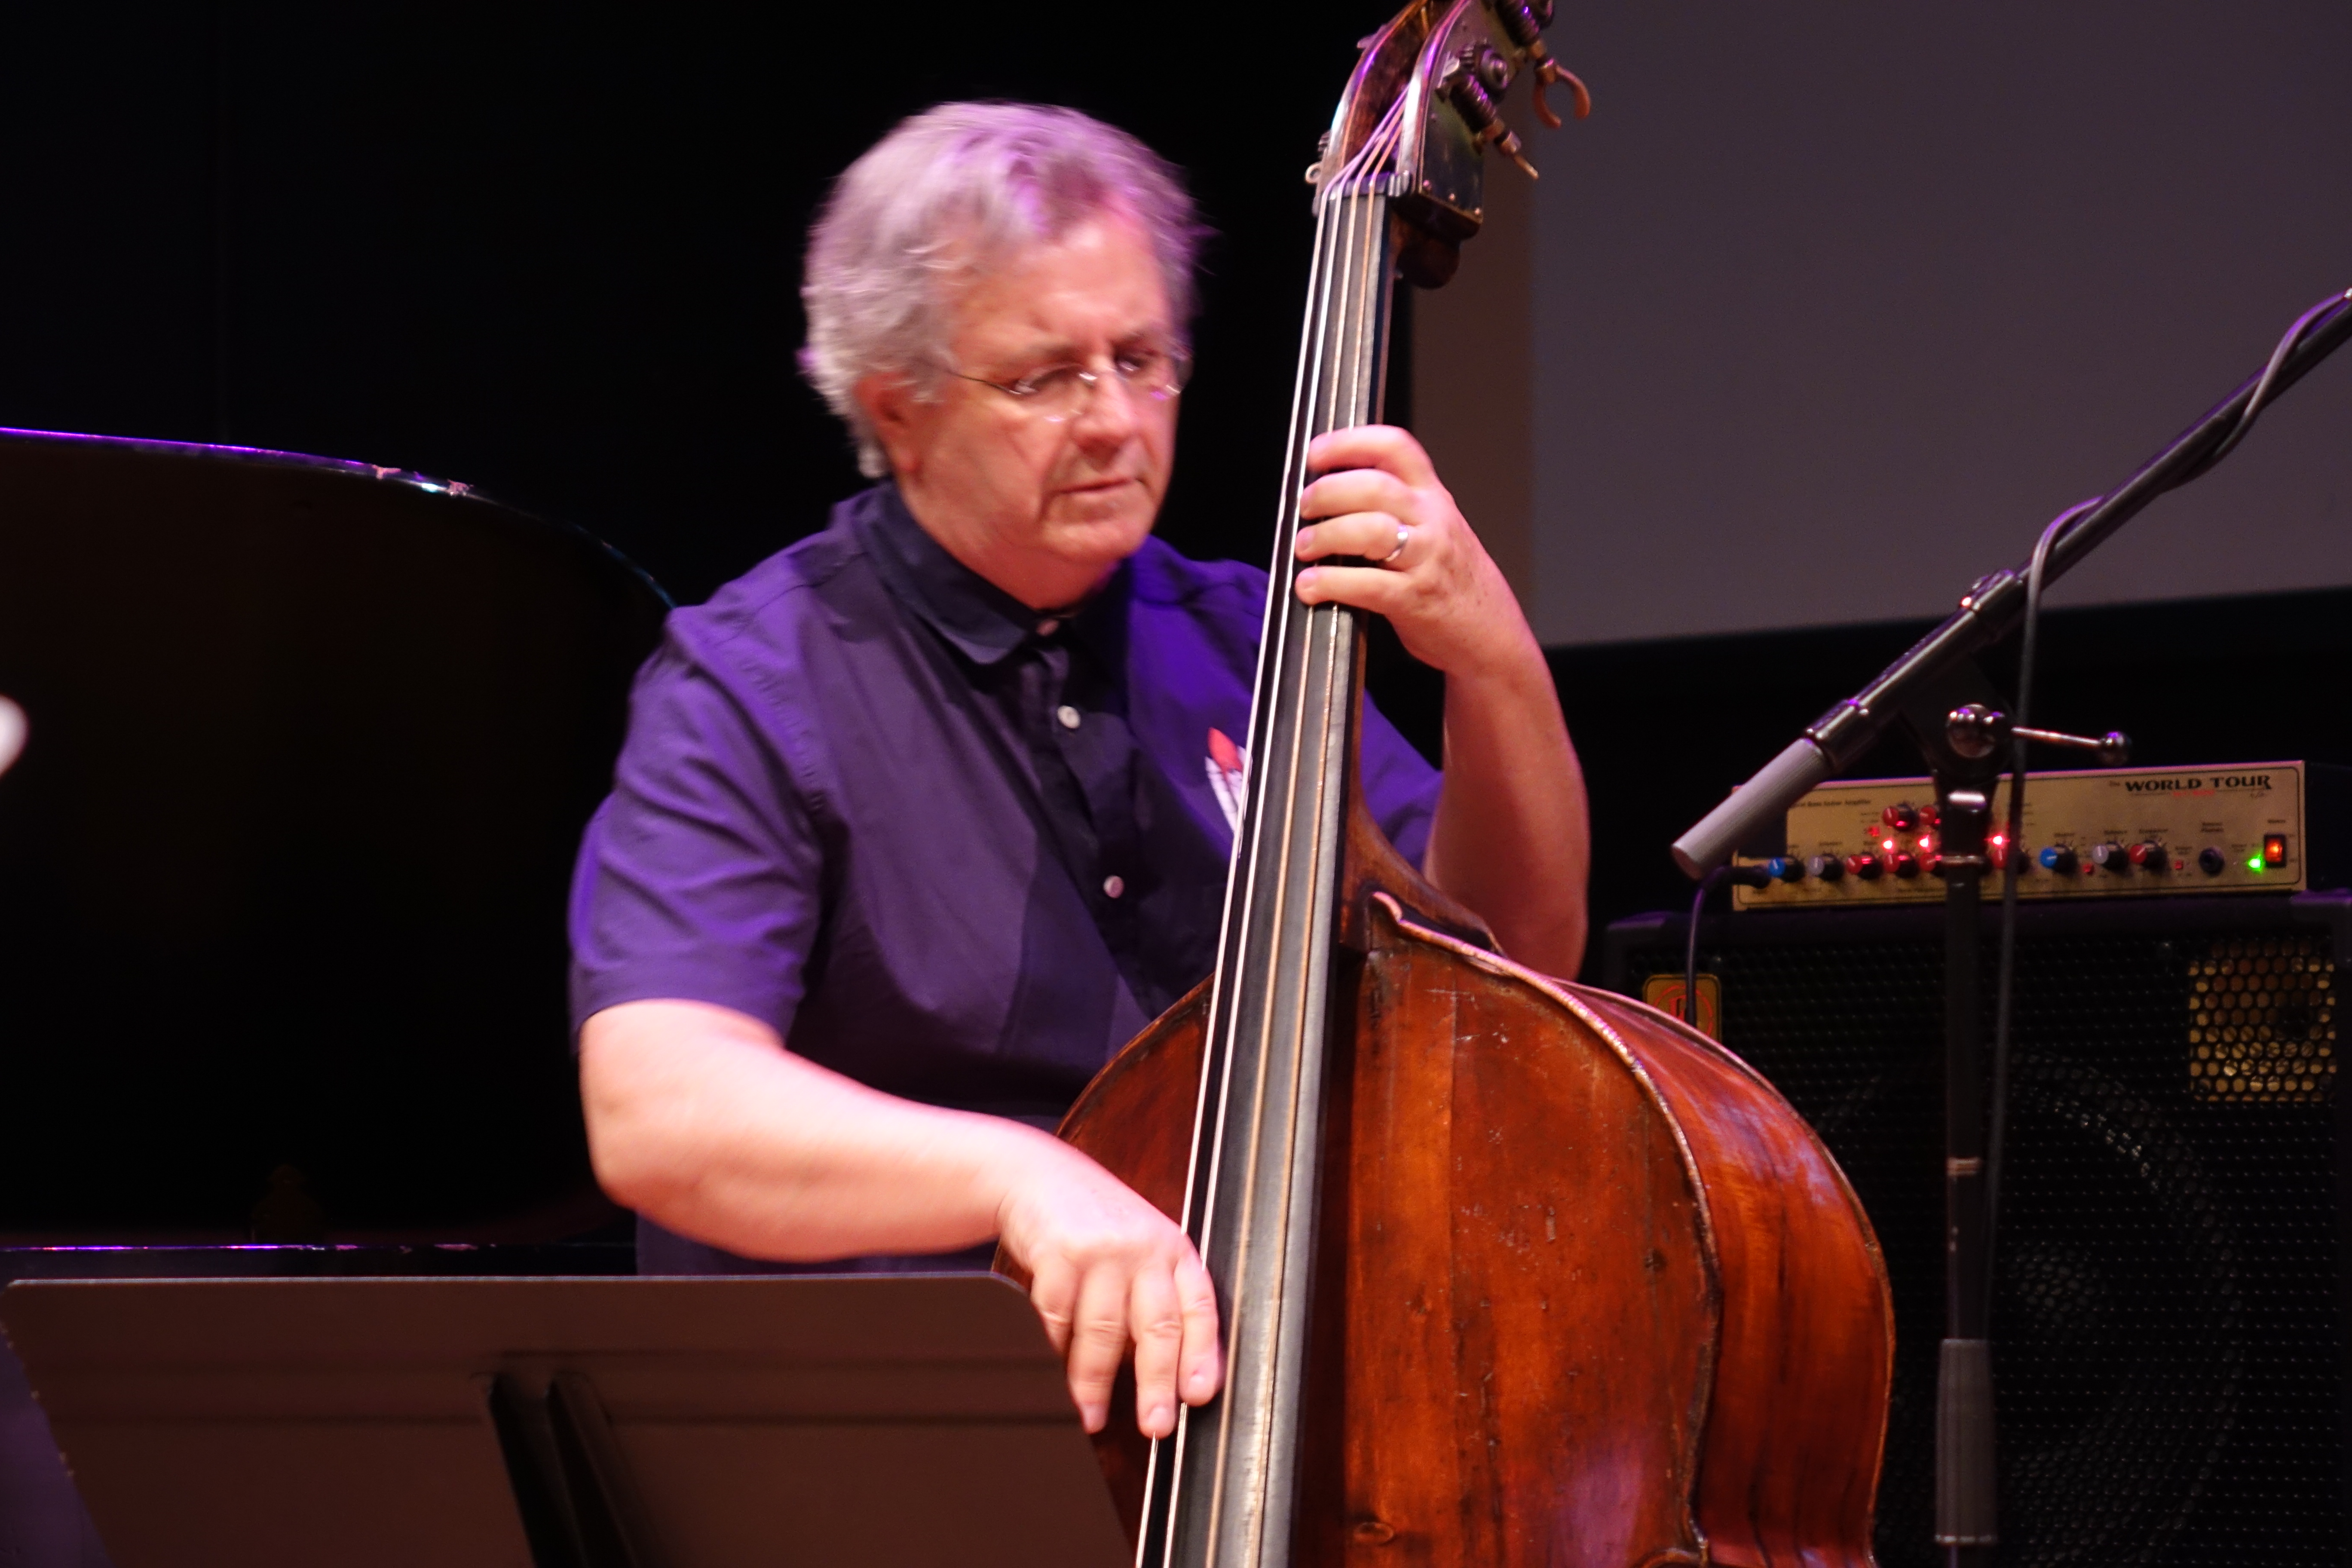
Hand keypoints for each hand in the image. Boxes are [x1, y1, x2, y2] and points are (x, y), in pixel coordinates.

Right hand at [995, 1136, 1222, 1436]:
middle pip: (1157, 1326)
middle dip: (1157, 1382)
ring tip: (1090, 1414)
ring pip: (1103, 1331)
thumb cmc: (1096, 1223)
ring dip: (1094, 1382)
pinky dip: (1055, 1352)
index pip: (1201, 1307)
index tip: (1200, 1395)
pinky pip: (1059, 1318)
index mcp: (1175, 1250)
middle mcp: (1145, 1246)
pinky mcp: (1060, 1251)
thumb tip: (1172, 1377)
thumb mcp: (1141, 1248)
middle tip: (1155, 1426)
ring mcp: (1102, 1248)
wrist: (1038, 1175)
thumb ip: (1158, 1298)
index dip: (1203, 1354)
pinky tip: (1054, 1372)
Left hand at [1292, 424, 1534, 677]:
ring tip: (1305, 547)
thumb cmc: (1456, 581)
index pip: (1395, 448)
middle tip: (1305, 507)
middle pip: (1375, 486)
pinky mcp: (1415, 599)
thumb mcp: (1436, 528)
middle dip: (1328, 492)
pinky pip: (1367, 584)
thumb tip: (1333, 496)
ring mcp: (1426, 559)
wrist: (1491, 633)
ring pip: (1370, 530)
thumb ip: (1397, 507)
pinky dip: (1330, 583)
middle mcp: (1432, 520)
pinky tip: (1310, 586)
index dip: (1350, 442)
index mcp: (1434, 496)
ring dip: (1325, 536)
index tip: (1316, 453)